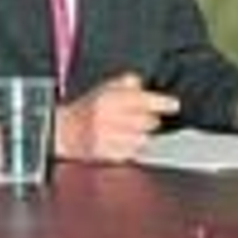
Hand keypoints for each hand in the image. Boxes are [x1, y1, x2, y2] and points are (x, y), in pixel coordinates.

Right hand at [54, 72, 180, 161]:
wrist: (64, 131)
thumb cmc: (88, 109)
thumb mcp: (105, 87)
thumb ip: (128, 82)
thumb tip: (145, 84)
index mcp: (109, 99)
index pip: (144, 100)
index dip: (163, 103)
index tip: (174, 105)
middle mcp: (108, 118)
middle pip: (149, 121)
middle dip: (149, 119)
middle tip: (139, 118)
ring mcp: (107, 138)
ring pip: (143, 139)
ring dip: (140, 135)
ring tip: (127, 130)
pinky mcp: (107, 155)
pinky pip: (133, 152)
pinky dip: (131, 147)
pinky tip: (121, 141)